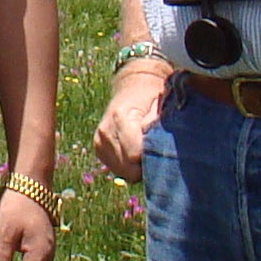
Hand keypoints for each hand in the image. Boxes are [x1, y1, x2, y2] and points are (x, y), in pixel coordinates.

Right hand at [91, 64, 169, 182]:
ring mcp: (99, 142)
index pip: (135, 156)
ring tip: (146, 149)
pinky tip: (136, 152)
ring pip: (124, 172)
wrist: (132, 88)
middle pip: (129, 169)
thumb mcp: (161, 105)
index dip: (152, 158)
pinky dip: (129, 166)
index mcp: (120, 117)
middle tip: (157, 152)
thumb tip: (156, 149)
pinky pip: (118, 170)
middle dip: (145, 166)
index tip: (163, 150)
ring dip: (137, 167)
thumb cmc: (152, 96)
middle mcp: (105, 131)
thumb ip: (158, 126)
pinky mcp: (97, 149)